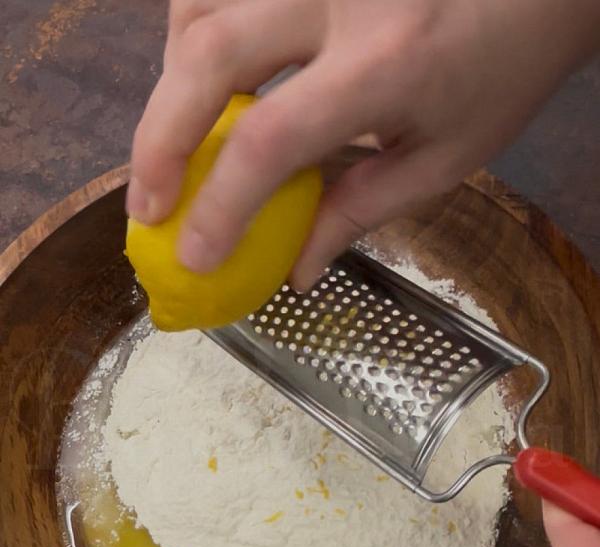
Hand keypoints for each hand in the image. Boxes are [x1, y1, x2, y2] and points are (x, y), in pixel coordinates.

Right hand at [128, 0, 599, 290]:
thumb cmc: (499, 72)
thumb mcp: (443, 159)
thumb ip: (360, 213)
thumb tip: (296, 271)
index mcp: (384, 66)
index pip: (268, 142)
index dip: (218, 207)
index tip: (193, 257)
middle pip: (209, 59)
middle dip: (158, 142)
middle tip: (148, 207)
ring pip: (198, 8)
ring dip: (171, 81)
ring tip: (173, 143)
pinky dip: (192, 32)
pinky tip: (202, 74)